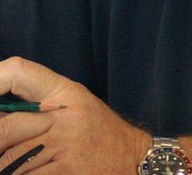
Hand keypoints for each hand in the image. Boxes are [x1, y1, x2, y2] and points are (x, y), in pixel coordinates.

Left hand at [0, 57, 149, 172]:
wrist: (132, 157)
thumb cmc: (97, 131)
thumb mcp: (73, 104)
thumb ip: (37, 103)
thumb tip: (1, 111)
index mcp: (64, 91)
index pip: (19, 72)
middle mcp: (63, 116)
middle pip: (5, 127)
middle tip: (2, 146)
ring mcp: (64, 145)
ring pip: (9, 160)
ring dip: (5, 166)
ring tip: (13, 163)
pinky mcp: (66, 171)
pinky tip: (28, 171)